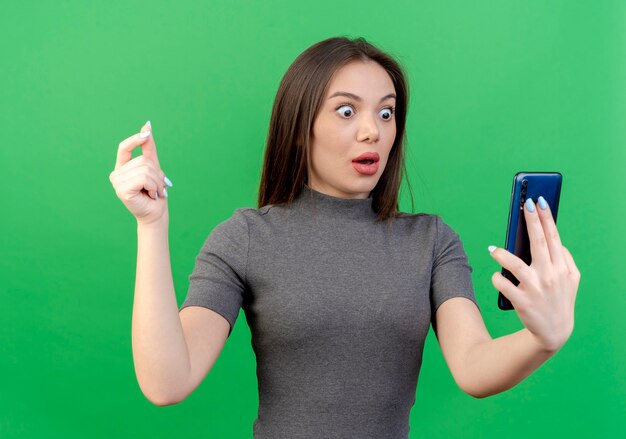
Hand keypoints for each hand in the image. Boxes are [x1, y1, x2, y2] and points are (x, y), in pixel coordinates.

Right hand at [109, 121, 172, 224]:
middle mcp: (116, 174)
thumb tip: (147, 124)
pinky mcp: (122, 190)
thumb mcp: (153, 166)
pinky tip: (151, 194)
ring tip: (154, 191)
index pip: (124, 147)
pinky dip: (153, 186)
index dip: (135, 139)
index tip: (147, 133)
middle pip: (142, 160)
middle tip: (156, 186)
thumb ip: (148, 147)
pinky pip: (143, 178)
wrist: (156, 213)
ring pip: (144, 169)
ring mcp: (117, 182)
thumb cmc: (154, 191)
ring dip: (156, 181)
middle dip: (156, 173)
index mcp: (122, 167)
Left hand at [489, 197, 580, 351]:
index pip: (554, 237)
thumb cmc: (560, 301)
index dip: (546, 218)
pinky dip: (498, 278)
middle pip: (539, 242)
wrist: (553, 333)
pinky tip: (496, 275)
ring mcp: (536, 289)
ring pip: (515, 264)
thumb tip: (556, 241)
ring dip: (502, 255)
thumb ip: (566, 259)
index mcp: (562, 268)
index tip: (539, 201)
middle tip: (525, 204)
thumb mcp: (572, 281)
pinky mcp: (522, 301)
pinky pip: (504, 284)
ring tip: (493, 250)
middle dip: (532, 221)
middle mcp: (550, 276)